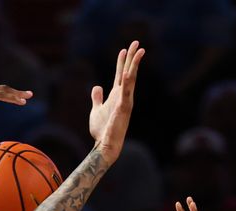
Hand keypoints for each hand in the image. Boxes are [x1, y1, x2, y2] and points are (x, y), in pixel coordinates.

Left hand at [89, 40, 144, 162]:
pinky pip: (126, 93)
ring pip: (130, 79)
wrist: (105, 144)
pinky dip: (127, 82)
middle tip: (136, 42)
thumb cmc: (102, 129)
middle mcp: (123, 96)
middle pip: (128, 72)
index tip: (124, 49)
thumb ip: (97, 98)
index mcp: (116, 95)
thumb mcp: (96, 110)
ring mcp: (125, 101)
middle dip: (132, 58)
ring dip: (134, 65)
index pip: (120, 74)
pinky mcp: (123, 108)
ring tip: (139, 51)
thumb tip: (97, 87)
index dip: (121, 62)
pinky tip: (127, 72)